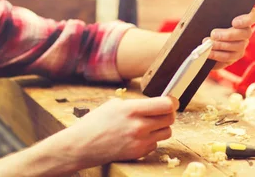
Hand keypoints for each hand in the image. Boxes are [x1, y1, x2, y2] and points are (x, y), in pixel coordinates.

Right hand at [62, 96, 177, 168]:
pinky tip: (139, 136)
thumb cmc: (95, 123)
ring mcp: (140, 141)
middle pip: (170, 118)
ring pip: (167, 132)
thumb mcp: (113, 105)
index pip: (165, 105)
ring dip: (162, 127)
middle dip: (168, 113)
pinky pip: (155, 144)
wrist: (83, 145)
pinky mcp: (139, 153)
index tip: (170, 101)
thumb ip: (134, 104)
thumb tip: (152, 104)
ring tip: (150, 124)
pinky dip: (151, 139)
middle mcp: (138, 126)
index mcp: (131, 109)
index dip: (171, 102)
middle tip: (163, 111)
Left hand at [208, 7, 254, 68]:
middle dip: (228, 35)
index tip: (234, 23)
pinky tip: (208, 53)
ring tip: (208, 44)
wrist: (198, 32)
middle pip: (246, 33)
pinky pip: (229, 58)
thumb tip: (210, 2)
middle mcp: (245, 30)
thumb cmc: (205, 17)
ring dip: (221, 46)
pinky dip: (217, 55)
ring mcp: (241, 44)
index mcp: (243, 15)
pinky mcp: (233, 56)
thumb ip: (212, 6)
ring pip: (238, 47)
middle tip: (213, 34)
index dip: (248, 19)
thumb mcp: (208, 8)